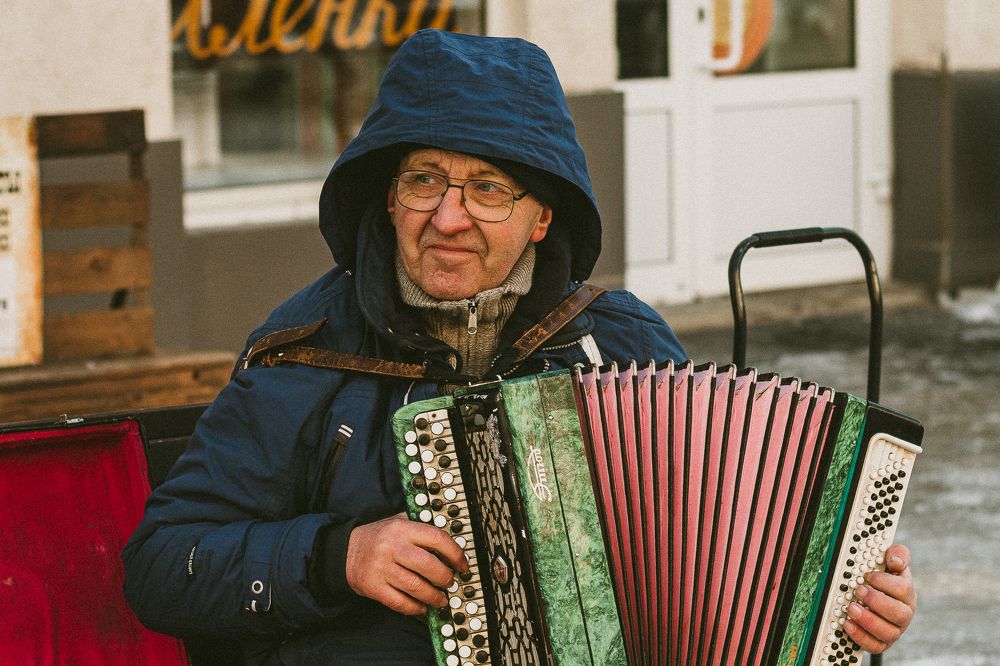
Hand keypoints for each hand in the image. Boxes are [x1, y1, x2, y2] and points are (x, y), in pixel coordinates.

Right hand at [345, 513, 467, 615]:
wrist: (345, 551)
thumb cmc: (379, 538)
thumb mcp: (398, 522)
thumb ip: (421, 527)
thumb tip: (453, 542)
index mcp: (402, 528)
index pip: (436, 539)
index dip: (455, 554)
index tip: (462, 564)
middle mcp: (391, 547)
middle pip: (428, 566)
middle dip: (446, 578)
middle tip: (451, 583)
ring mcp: (381, 568)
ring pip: (416, 587)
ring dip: (434, 596)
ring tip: (441, 598)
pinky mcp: (373, 587)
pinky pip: (400, 602)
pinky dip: (415, 608)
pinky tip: (423, 607)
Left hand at [843, 543, 915, 653]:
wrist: (874, 595)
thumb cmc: (884, 578)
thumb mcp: (892, 562)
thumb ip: (898, 554)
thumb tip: (895, 560)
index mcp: (907, 593)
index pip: (904, 589)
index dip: (885, 582)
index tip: (867, 575)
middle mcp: (903, 613)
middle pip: (899, 614)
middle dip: (877, 602)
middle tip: (858, 591)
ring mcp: (893, 629)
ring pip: (888, 632)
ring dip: (868, 621)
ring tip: (851, 609)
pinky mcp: (881, 642)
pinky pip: (875, 646)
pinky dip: (861, 637)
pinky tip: (847, 624)